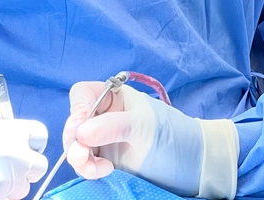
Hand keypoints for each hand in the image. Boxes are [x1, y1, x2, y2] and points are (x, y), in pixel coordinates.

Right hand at [0, 117, 48, 199]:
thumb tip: (9, 140)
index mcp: (7, 129)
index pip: (40, 134)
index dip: (31, 143)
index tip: (22, 149)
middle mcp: (15, 152)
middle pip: (39, 165)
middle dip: (26, 170)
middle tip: (5, 172)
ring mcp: (10, 178)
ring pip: (23, 188)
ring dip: (11, 187)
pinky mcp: (0, 197)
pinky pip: (8, 199)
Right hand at [63, 83, 238, 199]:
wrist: (189, 165)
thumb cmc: (170, 135)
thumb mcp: (142, 126)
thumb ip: (112, 126)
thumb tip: (80, 133)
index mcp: (113, 97)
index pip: (83, 93)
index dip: (77, 107)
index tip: (80, 125)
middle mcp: (103, 115)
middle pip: (74, 121)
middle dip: (74, 138)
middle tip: (81, 153)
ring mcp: (102, 138)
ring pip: (76, 144)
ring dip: (78, 156)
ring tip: (93, 167)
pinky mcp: (104, 159)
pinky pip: (85, 162)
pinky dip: (87, 168)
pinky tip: (102, 171)